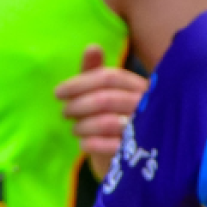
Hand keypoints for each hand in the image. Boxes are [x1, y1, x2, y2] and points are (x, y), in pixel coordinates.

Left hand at [56, 45, 145, 178]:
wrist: (132, 160)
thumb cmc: (115, 119)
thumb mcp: (104, 94)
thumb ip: (96, 72)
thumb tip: (92, 46)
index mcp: (142, 87)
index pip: (109, 77)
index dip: (79, 83)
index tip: (58, 93)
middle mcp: (148, 106)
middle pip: (106, 98)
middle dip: (78, 105)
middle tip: (64, 113)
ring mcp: (146, 131)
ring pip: (106, 122)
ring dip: (82, 125)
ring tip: (75, 129)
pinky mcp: (140, 155)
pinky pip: (109, 146)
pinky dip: (91, 144)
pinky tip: (83, 144)